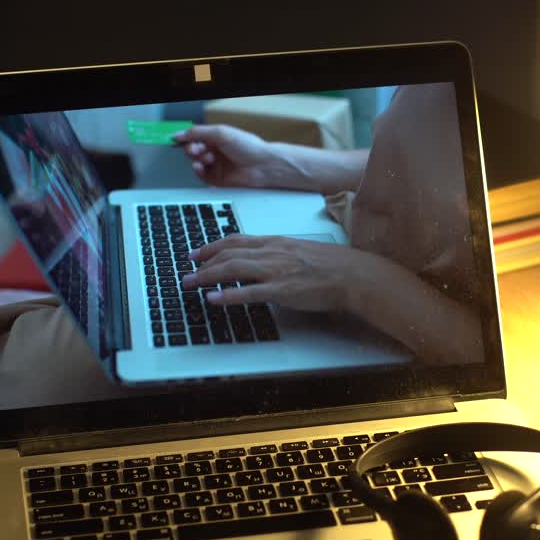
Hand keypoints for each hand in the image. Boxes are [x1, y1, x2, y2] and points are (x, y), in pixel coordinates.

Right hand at [173, 124, 283, 188]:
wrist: (263, 166)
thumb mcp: (220, 133)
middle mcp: (216, 151)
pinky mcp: (217, 180)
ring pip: (196, 163)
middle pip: (194, 150)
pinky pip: (202, 176)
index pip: (196, 136)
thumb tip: (179, 133)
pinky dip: (198, 171)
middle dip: (191, 148)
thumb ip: (198, 132)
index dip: (186, 137)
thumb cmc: (248, 147)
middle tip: (195, 149)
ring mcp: (217, 165)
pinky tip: (200, 167)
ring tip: (204, 157)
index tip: (176, 139)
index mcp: (217, 138)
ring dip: (196, 159)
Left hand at [181, 234, 366, 311]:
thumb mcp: (300, 252)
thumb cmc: (333, 266)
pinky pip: (249, 292)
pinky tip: (213, 299)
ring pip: (232, 268)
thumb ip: (279, 255)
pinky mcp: (283, 291)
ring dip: (206, 277)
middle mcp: (272, 252)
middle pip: (228, 253)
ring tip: (190, 284)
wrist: (354, 274)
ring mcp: (276, 271)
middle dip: (202, 262)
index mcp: (276, 242)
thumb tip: (263, 264)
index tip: (196, 252)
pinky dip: (227, 295)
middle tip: (186, 270)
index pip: (235, 239)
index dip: (211, 246)